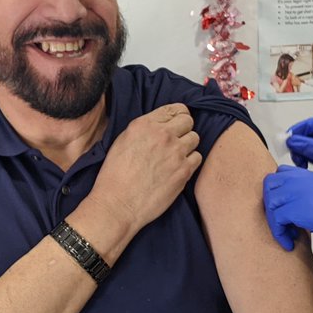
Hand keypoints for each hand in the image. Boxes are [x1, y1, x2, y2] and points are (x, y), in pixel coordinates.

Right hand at [91, 104, 201, 234]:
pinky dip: (190, 162)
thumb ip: (144, 130)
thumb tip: (160, 127)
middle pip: (188, 121)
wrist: (118, 203)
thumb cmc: (115, 176)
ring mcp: (175, 152)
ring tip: (175, 157)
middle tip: (176, 141)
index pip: (174, 109)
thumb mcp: (122, 141)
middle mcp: (162, 135)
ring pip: (195, 138)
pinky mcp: (184, 170)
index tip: (176, 124)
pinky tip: (178, 169)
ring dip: (187, 146)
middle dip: (183, 129)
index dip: (176, 116)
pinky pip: (197, 158)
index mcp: (144, 125)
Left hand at [262, 165, 312, 258]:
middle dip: (271, 204)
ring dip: (275, 221)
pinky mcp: (301, 210)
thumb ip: (311, 194)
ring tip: (288, 234)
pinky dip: (279, 233)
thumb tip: (293, 208)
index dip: (278, 190)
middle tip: (281, 221)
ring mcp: (302, 192)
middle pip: (270, 184)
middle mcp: (306, 180)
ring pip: (270, 202)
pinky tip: (289, 243)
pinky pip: (277, 219)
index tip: (282, 207)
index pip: (282, 172)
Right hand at [285, 116, 312, 201]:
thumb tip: (293, 141)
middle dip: (300, 142)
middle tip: (291, 151)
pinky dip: (304, 162)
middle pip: (312, 135)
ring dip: (301, 153)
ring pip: (309, 148)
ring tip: (299, 162)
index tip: (290, 135)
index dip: (303, 127)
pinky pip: (311, 160)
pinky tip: (303, 168)